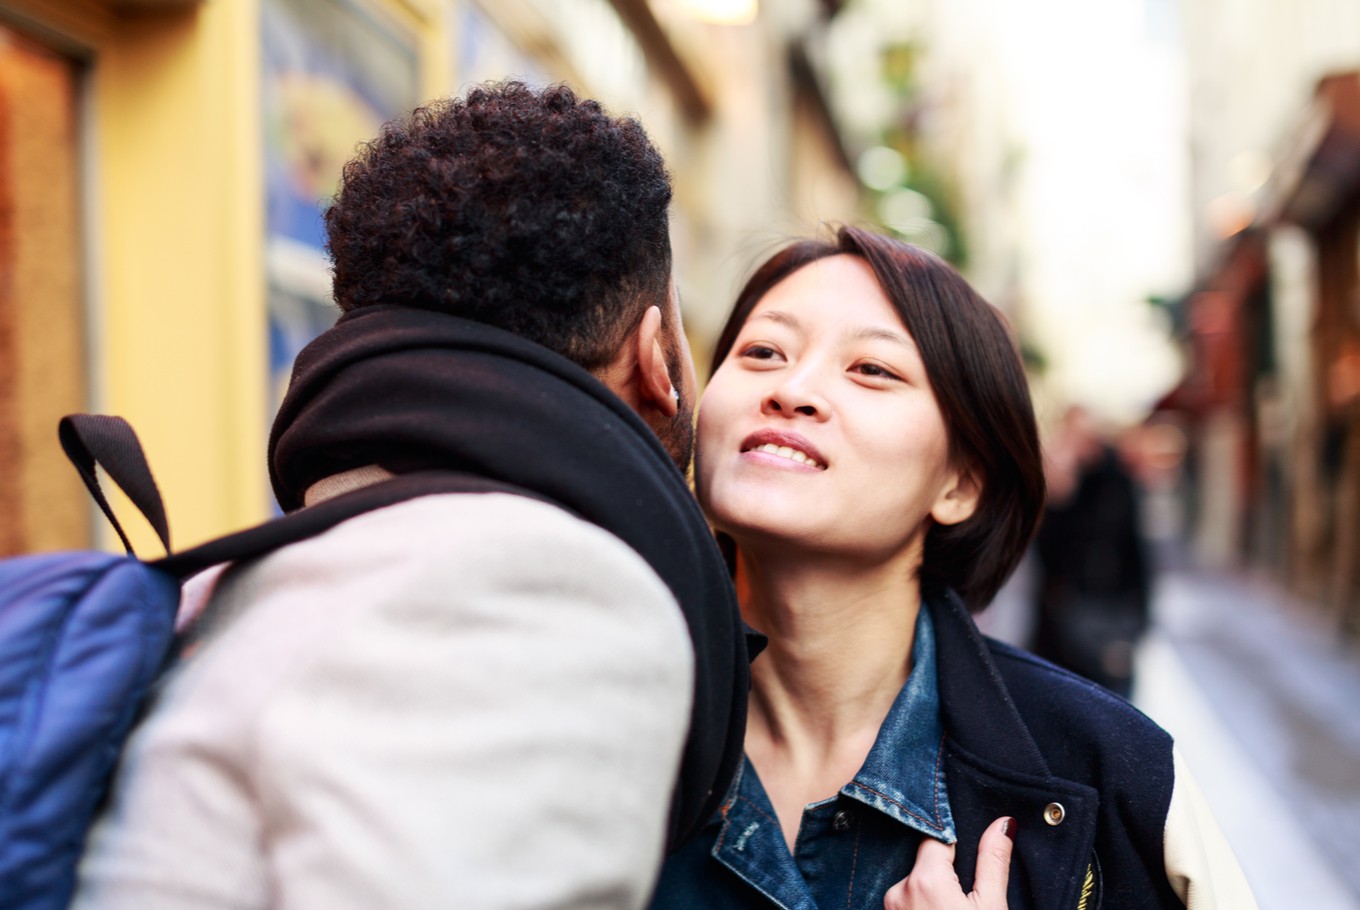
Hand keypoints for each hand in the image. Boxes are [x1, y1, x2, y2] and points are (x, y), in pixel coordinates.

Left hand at [883, 816, 1013, 909]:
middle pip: (925, 860)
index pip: (937, 838)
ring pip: (915, 881)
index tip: (968, 847)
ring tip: (954, 904)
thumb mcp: (991, 906)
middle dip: (945, 867)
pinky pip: (906, 898)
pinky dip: (921, 900)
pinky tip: (940, 909)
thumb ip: (993, 862)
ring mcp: (890, 906)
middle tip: (965, 889)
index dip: (955, 840)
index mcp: (925, 879)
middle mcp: (898, 889)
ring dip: (932, 887)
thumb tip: (1004, 823)